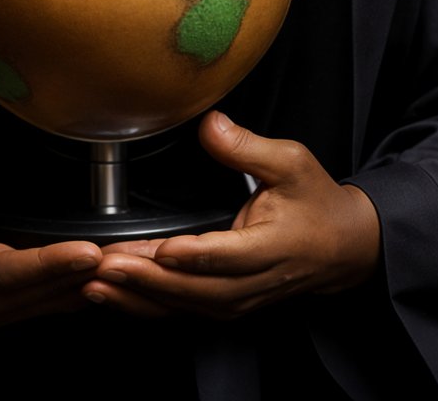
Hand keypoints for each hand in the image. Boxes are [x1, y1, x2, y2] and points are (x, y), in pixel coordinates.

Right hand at [0, 114, 102, 331]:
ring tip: (117, 274)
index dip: (45, 266)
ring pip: (24, 312)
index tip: (87, 252)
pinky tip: (86, 287)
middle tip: (124, 262)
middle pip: (21, 299)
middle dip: (75, 282)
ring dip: (71, 295)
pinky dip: (54, 301)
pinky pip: (17, 312)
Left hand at [85, 111, 379, 318]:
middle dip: (148, 281)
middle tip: (104, 266)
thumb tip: (209, 123)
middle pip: (196, 291)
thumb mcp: (291, 163)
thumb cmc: (315, 203)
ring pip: (184, 308)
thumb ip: (247, 147)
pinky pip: (181, 312)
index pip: (226, 257)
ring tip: (94, 284)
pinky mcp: (224, 306)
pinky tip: (112, 296)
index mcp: (271, 249)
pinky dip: (145, 307)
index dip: (193, 255)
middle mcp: (252, 284)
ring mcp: (238, 302)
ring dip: (138, 300)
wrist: (343, 249)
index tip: (161, 248)